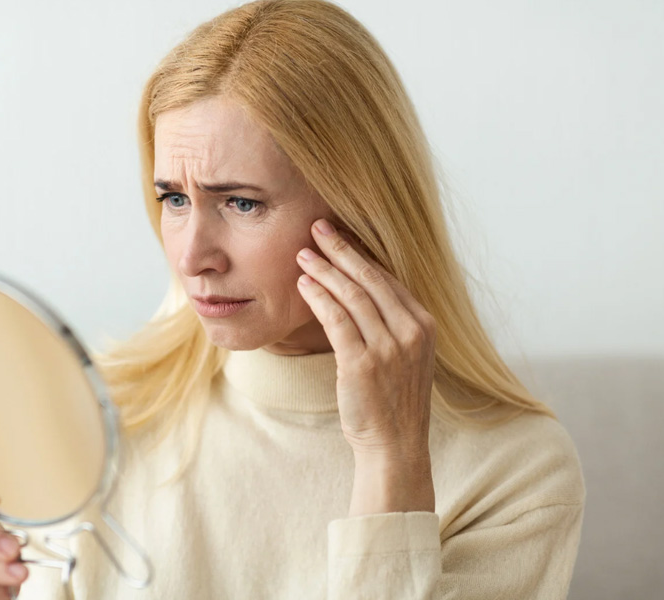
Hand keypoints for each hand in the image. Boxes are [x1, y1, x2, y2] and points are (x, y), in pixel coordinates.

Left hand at [296, 218, 436, 512]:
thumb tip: (359, 289)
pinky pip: (336, 320)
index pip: (387, 278)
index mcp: (424, 325)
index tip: (338, 236)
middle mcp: (411, 331)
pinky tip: (303, 284)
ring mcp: (389, 347)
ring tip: (303, 254)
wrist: (395, 445)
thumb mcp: (405, 356)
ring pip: (351, 295)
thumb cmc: (393, 400)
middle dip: (340, 249)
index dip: (360, 254)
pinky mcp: (363, 364)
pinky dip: (318, 297)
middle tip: (316, 227)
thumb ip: (391, 323)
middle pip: (369, 278)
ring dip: (324, 269)